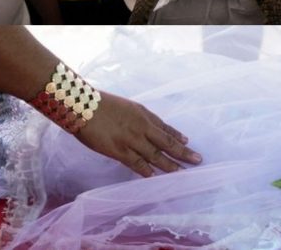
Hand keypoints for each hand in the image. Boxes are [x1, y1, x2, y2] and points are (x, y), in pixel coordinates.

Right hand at [76, 92, 201, 176]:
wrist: (82, 105)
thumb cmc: (102, 104)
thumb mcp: (127, 106)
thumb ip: (140, 117)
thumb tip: (152, 126)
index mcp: (144, 114)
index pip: (165, 128)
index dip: (177, 136)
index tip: (188, 142)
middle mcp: (142, 127)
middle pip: (167, 143)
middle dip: (183, 152)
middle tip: (198, 159)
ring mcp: (132, 140)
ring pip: (155, 155)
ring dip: (170, 165)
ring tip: (182, 172)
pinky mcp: (119, 151)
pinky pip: (136, 163)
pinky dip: (147, 170)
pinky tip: (156, 176)